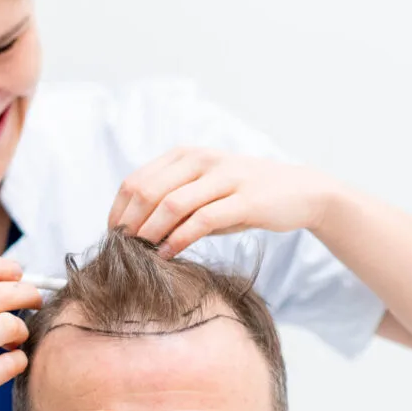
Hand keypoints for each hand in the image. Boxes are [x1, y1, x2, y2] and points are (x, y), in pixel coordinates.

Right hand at [0, 253, 43, 410]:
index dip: (6, 267)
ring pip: (10, 326)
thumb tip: (17, 275)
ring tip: (15, 340)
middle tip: (35, 303)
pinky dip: (20, 361)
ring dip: (24, 331)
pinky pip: (12, 363)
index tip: (19, 276)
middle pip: (1, 293)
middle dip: (28, 295)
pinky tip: (10, 363)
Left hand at [108, 147, 331, 256]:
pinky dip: (179, 239)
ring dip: (150, 232)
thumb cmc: (243, 197)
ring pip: (172, 203)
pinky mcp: (245, 199)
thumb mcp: (203, 194)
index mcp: (186, 155)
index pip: (136, 181)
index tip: (112, 238)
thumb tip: (133, 232)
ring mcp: (224, 177)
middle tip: (121, 250)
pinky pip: (203, 220)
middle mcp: (202, 160)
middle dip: (129, 223)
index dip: (118, 211)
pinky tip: (168, 255)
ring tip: (139, 255)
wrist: (299, 192)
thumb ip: (172, 205)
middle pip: (148, 191)